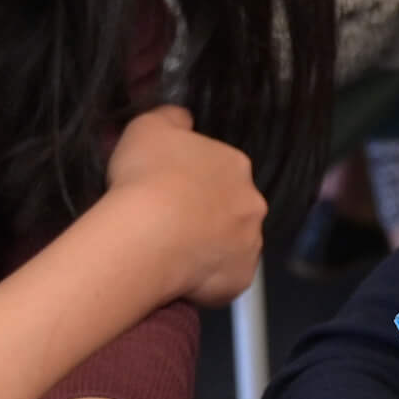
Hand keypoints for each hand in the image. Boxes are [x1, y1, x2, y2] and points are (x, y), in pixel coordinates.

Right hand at [104, 104, 264, 307]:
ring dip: (208, 247)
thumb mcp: (148, 127)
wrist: (146, 234)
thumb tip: (183, 119)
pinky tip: (179, 274)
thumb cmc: (145, 178)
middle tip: (169, 223)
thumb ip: (171, 119)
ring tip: (171, 251)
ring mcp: (250, 243)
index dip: (192, 181)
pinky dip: (206, 279)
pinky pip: (224, 279)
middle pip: (231, 208)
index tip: (168, 191)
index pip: (220, 170)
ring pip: (231, 244)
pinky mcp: (240, 279)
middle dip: (207, 215)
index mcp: (235, 164)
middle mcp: (252, 202)